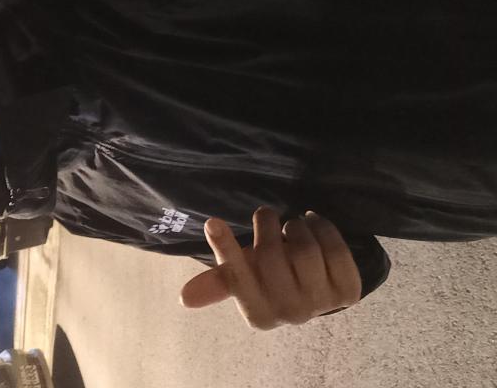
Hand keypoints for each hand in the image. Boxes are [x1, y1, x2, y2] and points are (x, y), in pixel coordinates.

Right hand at [179, 207, 361, 329]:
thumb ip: (217, 282)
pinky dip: (323, 228)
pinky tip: (314, 224)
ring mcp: (321, 304)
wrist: (319, 288)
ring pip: (304, 249)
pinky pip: (334, 248)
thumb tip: (183, 298)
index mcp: (257, 313)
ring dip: (296, 226)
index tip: (212, 222)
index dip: (225, 248)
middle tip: (266, 217)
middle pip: (271, 255)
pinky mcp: (348, 291)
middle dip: (266, 226)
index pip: (236, 278)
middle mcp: (289, 314)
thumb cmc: (272, 279)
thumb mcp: (244, 280)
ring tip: (292, 226)